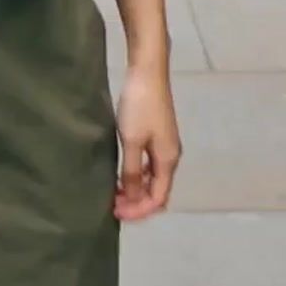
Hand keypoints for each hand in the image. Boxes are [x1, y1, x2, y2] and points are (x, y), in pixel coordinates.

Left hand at [114, 62, 180, 222]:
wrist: (148, 72)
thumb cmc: (139, 106)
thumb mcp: (131, 141)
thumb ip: (132, 171)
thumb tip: (133, 198)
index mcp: (168, 160)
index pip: (158, 198)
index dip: (139, 211)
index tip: (115, 213)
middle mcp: (171, 156)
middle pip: (159, 191)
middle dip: (138, 204)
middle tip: (113, 207)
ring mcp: (165, 146)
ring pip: (154, 179)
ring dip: (137, 191)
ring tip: (115, 195)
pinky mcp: (158, 136)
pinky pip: (151, 167)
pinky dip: (138, 176)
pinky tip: (123, 175)